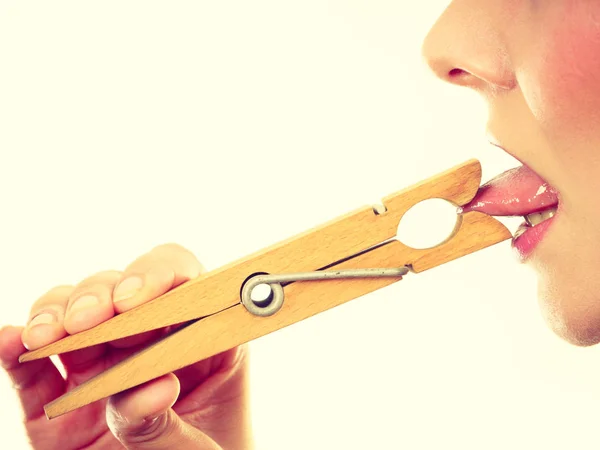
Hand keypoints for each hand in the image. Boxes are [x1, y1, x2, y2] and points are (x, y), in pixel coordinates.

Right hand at [0, 243, 252, 449]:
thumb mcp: (196, 449)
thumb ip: (167, 421)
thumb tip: (153, 388)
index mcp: (199, 343)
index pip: (183, 287)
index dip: (160, 276)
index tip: (140, 296)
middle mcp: (148, 344)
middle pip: (122, 292)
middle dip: (103, 294)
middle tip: (92, 317)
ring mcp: (99, 368)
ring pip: (73, 317)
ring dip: (58, 313)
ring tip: (49, 335)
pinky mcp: (56, 400)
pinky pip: (31, 369)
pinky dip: (16, 348)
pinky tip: (12, 341)